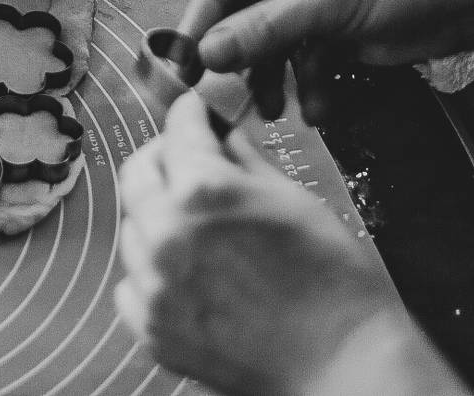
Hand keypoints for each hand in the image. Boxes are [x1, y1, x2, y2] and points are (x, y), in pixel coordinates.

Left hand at [115, 93, 414, 395]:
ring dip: (156, 213)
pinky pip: (131, 281)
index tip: (197, 112)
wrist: (341, 362)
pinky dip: (151, 269)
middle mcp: (167, 234)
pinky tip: (186, 268)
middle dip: (164, 156)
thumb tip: (220, 131)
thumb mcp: (290, 195)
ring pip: (132, 225)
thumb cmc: (330, 278)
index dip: (192, 112)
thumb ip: (242, 158)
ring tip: (195, 222)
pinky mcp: (153, 329)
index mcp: (203, 191)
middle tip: (190, 160)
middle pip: (139, 171)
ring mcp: (155, 286)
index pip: (179, 128)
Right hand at [186, 0, 473, 121]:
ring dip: (272, 75)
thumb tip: (206, 52)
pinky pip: (304, 57)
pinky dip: (308, 84)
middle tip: (223, 91)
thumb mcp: (326, 4)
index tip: (191, 53)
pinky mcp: (336, 27)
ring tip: (274, 109)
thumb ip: (264, 28)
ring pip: (272, 39)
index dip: (205, 9)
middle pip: (245, 7)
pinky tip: (316, 109)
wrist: (472, 1)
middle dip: (241, 52)